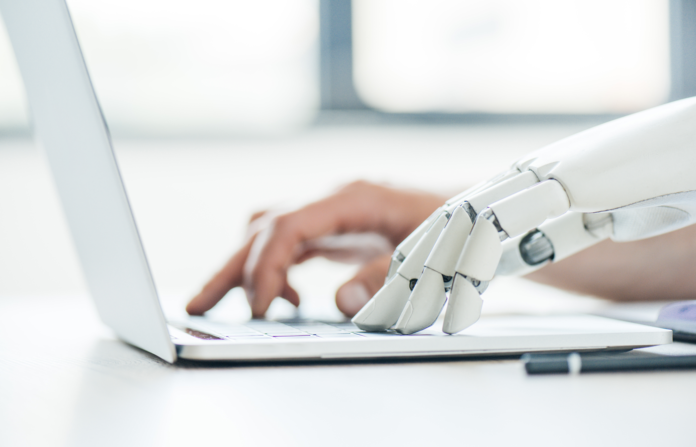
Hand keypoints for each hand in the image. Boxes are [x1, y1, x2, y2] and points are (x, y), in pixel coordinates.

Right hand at [186, 181, 446, 317]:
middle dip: (233, 267)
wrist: (476, 215)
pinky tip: (288, 300)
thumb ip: (386, 277)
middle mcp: (335, 201)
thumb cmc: (457, 230)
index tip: (262, 308)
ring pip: (271, 233)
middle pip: (266, 227)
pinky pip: (291, 244)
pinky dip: (277, 271)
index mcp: (354, 199)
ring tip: (219, 304)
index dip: (267, 266)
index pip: (288, 225)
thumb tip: (341, 301)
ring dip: (245, 267)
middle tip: (200, 305)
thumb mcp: (429, 256)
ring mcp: (333, 213)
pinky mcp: (337, 229)